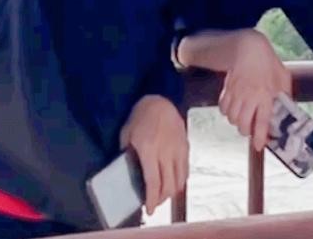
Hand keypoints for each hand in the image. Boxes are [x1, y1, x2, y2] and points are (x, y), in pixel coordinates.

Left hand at [118, 94, 188, 214]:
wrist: (160, 100)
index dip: (151, 200)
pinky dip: (180, 181)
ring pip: (179, 180)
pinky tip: (172, 182)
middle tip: (154, 203)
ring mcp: (178, 149)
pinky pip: (185, 170)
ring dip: (171, 192)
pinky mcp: (186, 147)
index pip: (153, 182)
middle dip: (161, 199)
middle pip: (168, 185)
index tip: (149, 210)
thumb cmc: (140, 117)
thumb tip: (128, 173)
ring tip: (162, 194)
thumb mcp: (126, 135)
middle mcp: (166, 152)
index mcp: (149, 149)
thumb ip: (128, 154)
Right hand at [217, 29, 292, 151]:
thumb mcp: (283, 79)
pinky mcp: (227, 89)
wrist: (248, 48)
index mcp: (265, 95)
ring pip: (232, 118)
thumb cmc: (268, 63)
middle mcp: (249, 96)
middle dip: (247, 131)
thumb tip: (287, 111)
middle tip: (252, 130)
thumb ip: (285, 96)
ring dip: (238, 122)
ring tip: (244, 118)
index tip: (260, 146)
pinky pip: (223, 109)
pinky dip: (227, 113)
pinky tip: (234, 109)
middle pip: (243, 124)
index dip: (260, 137)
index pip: (262, 122)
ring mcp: (236, 93)